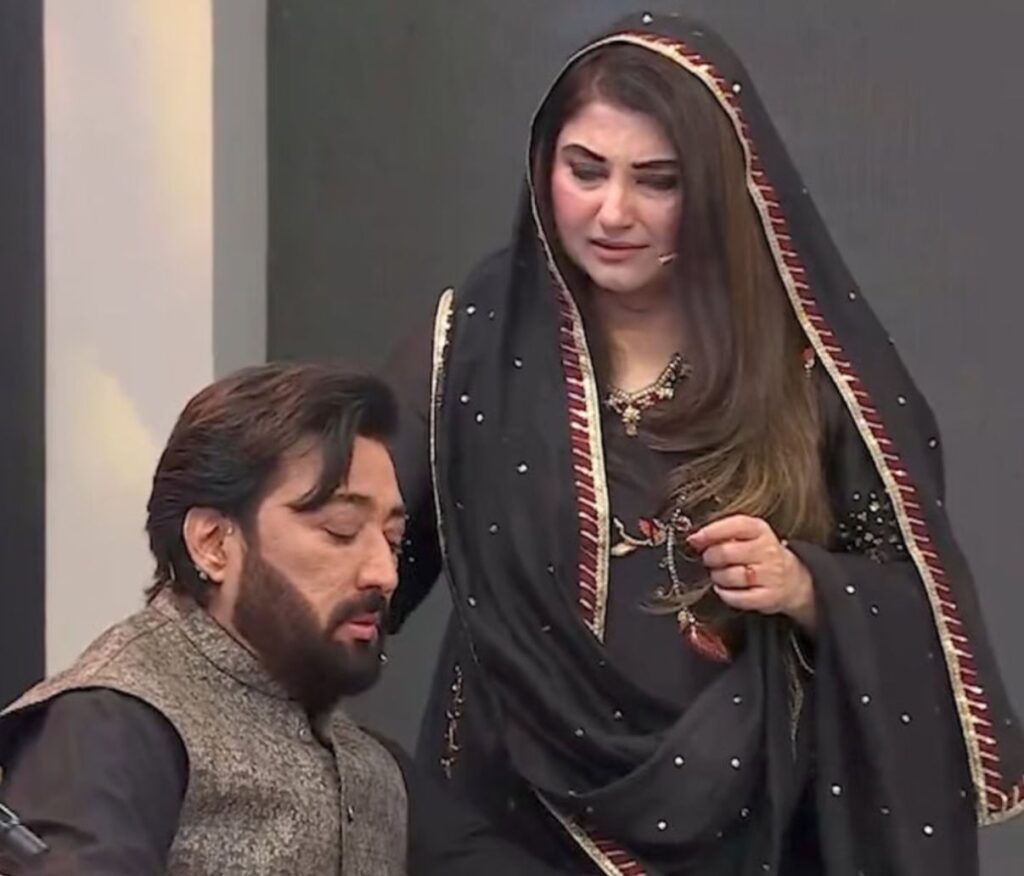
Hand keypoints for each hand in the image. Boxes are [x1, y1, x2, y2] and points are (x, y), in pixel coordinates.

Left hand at [687, 515, 815, 631]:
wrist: (791, 578)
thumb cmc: (760, 554)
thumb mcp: (748, 535)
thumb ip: (723, 533)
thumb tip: (695, 539)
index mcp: (760, 530)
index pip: (735, 526)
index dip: (711, 532)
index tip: (695, 539)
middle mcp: (767, 550)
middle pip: (727, 553)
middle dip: (710, 557)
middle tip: (708, 559)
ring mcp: (770, 575)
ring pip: (730, 576)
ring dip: (717, 577)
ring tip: (718, 574)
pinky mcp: (769, 597)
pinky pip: (738, 597)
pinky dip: (725, 594)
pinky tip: (724, 589)